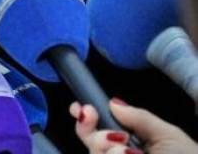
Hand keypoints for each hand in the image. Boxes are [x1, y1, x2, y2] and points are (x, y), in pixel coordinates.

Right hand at [70, 98, 197, 152]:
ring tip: (130, 152)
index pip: (99, 128)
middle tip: (116, 137)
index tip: (82, 109)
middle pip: (90, 142)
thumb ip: (140, 118)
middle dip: (97, 135)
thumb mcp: (169, 135)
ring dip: (110, 151)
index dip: (85, 117)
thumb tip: (114, 103)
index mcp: (131, 143)